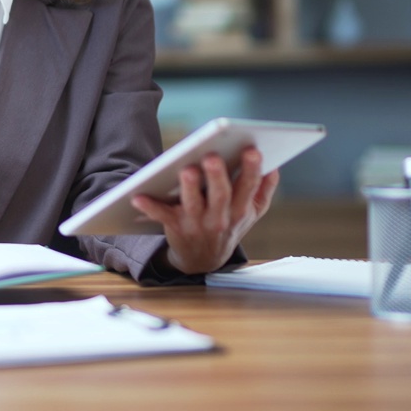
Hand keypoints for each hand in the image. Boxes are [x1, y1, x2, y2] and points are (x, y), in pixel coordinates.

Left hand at [129, 148, 278, 274]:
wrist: (203, 259)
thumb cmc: (228, 224)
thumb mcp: (250, 212)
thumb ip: (263, 190)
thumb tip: (273, 167)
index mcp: (240, 209)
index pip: (248, 187)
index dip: (252, 169)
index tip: (252, 150)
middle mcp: (221, 218)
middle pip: (221, 195)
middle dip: (217, 176)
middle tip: (212, 157)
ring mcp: (197, 224)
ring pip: (193, 204)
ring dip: (189, 188)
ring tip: (186, 170)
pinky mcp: (175, 227)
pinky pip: (161, 216)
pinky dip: (149, 207)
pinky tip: (137, 197)